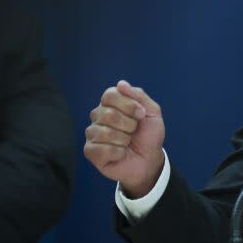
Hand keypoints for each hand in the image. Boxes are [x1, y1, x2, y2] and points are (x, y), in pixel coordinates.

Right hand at [84, 80, 165, 197]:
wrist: (150, 159)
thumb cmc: (149, 135)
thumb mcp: (152, 112)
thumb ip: (139, 96)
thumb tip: (121, 84)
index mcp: (111, 103)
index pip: (110, 95)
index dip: (128, 105)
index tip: (141, 115)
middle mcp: (98, 116)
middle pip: (108, 114)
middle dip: (129, 124)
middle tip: (134, 131)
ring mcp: (92, 133)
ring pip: (104, 132)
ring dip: (124, 140)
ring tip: (127, 143)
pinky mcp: (90, 151)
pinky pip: (101, 149)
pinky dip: (117, 152)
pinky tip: (121, 153)